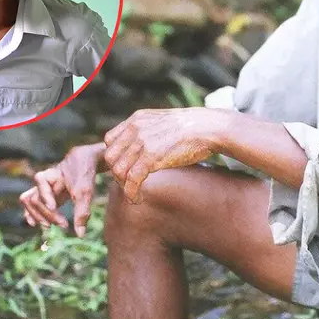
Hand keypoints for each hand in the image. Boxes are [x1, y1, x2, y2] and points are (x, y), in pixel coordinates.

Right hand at [19, 143, 103, 236]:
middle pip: (34, 199)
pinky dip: (32, 214)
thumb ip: (82, 212)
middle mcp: (44, 182)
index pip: (40, 183)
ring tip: (48, 226)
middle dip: (46, 214)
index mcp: (51, 174)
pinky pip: (32, 204)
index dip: (46, 197)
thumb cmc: (85, 173)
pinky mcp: (46, 195)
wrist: (85, 160)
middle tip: (64, 225)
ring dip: (36, 215)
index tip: (55, 208)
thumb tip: (80, 235)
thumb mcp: (86, 191)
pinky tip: (34, 224)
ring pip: (29, 201)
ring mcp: (43, 189)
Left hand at [103, 108, 222, 202]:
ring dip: (123, 186)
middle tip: (129, 184)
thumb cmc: (192, 128)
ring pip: (118, 170)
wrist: (208, 127)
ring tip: (134, 194)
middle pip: (110, 157)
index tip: (124, 169)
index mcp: (137, 119)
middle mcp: (135, 128)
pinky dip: (131, 193)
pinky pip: (131, 180)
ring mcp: (142, 142)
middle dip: (116, 174)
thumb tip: (141, 147)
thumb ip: (147, 131)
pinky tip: (137, 200)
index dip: (114, 157)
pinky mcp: (151, 157)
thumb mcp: (163, 122)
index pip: (109, 140)